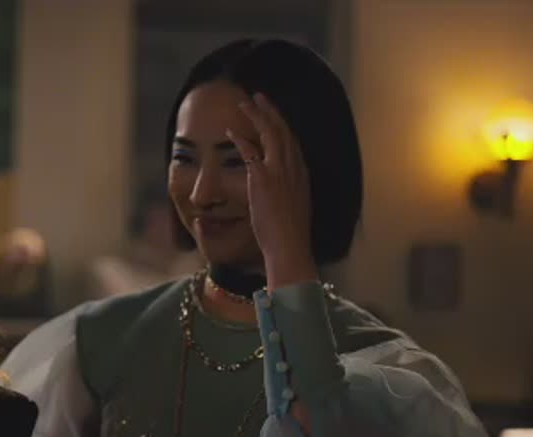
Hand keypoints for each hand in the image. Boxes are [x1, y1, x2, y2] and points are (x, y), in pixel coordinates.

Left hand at [227, 93, 318, 287]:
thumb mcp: (294, 204)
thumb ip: (287, 189)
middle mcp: (293, 166)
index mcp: (302, 172)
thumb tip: (278, 185)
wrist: (290, 244)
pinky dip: (240, 138)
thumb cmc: (289, 232)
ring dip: (256, 115)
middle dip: (270, 110)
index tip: (273, 113)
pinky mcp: (262, 178)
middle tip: (259, 96)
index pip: (292, 140)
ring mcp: (279, 170)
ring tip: (245, 103)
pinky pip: (250, 150)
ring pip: (269, 132)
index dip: (282, 123)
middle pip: (282, 129)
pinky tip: (230, 131)